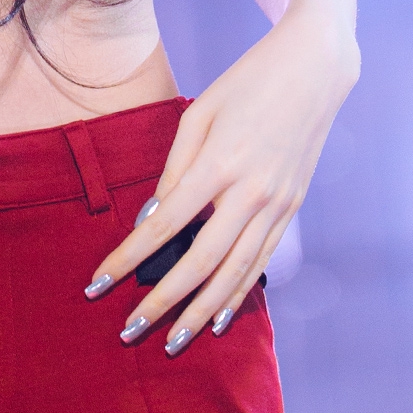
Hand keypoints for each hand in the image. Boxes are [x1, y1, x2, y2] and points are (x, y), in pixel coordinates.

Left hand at [87, 9, 357, 351]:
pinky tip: (218, 316)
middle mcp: (251, 193)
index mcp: (219, 163)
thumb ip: (175, 169)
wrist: (314, 70)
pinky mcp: (292, 209)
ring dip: (201, 312)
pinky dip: (239, 293)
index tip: (98, 285)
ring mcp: (277, 205)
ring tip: (173, 341)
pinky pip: (261, 261)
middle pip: (201, 263)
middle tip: (130, 331)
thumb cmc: (246, 84)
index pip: (164, 226)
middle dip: (163, 303)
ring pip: (235, 274)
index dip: (128, 258)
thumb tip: (153, 220)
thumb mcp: (199, 112)